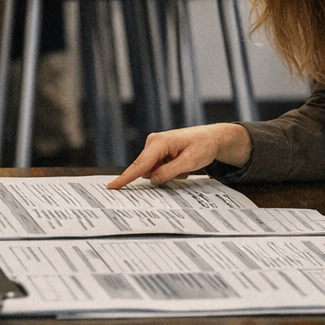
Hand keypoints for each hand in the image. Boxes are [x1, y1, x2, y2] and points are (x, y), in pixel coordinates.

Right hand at [107, 123, 252, 187]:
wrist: (212, 138)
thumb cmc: (203, 145)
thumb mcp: (190, 161)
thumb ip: (170, 171)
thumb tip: (153, 179)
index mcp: (160, 142)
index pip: (140, 164)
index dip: (126, 177)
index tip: (112, 186)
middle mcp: (153, 142)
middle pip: (146, 169)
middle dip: (161, 175)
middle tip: (181, 170)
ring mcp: (155, 146)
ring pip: (152, 170)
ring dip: (166, 173)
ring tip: (183, 165)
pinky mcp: (158, 151)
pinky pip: (157, 167)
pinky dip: (168, 170)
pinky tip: (180, 164)